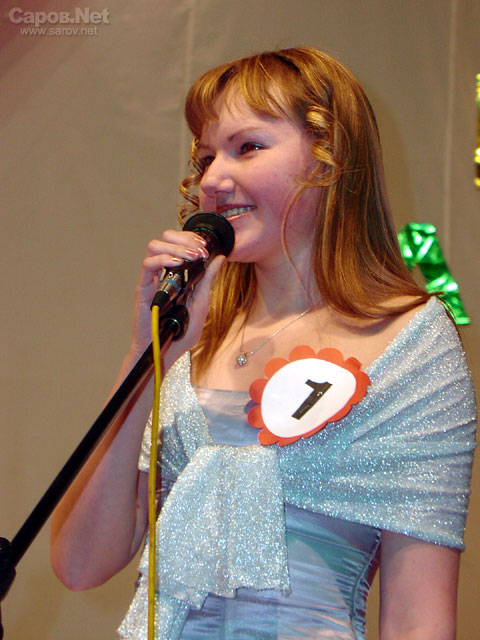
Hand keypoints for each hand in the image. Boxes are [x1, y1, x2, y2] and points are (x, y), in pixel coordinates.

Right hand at [129, 229, 224, 364]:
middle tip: (200, 250)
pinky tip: (176, 264)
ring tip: (190, 256)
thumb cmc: (181, 331)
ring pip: (154, 246)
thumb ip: (208, 279)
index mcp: (177, 273)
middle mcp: (163, 272)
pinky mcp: (143, 288)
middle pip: (165, 239)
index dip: (191, 238)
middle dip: (183, 238)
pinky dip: (162, 260)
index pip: (179, 242)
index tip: (205, 246)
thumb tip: (220, 258)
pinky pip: (147, 266)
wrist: (165, 349)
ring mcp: (152, 279)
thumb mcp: (202, 302)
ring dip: (174, 247)